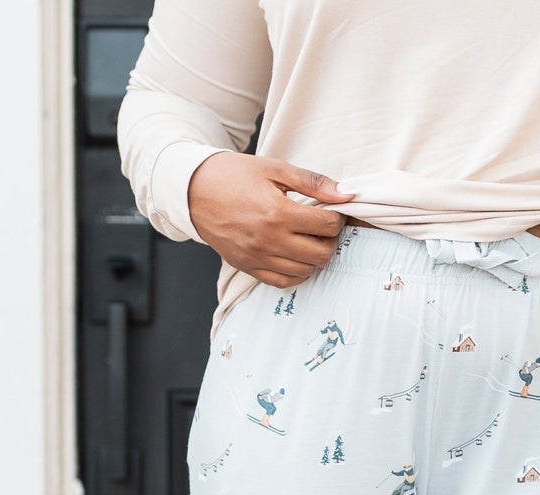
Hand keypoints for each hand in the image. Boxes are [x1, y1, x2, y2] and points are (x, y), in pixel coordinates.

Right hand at [187, 152, 356, 287]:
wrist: (193, 191)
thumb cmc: (233, 175)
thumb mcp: (274, 168)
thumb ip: (313, 182)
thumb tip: (347, 194)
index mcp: (277, 212)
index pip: (327, 226)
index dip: (337, 218)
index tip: (332, 211)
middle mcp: (269, 240)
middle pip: (321, 253)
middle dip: (330, 240)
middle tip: (324, 227)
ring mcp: (258, 258)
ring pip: (306, 270)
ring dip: (314, 257)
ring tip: (308, 238)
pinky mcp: (249, 268)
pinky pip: (284, 281)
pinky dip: (297, 272)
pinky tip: (296, 255)